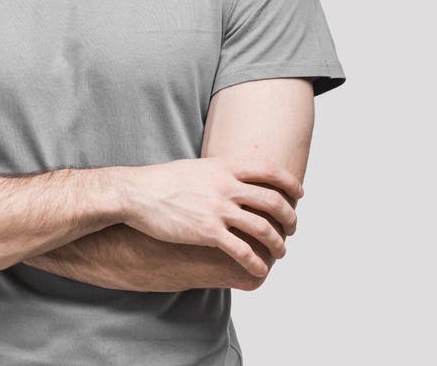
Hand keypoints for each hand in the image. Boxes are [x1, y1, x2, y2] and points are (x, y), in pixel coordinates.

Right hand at [121, 156, 302, 277]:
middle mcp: (226, 186)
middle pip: (272, 200)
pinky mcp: (208, 232)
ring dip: (278, 243)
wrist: (137, 193)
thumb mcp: (196, 167)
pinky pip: (242, 250)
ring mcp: (218, 209)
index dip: (289, 182)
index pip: (269, 171)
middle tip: (292, 228)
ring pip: (263, 228)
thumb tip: (232, 176)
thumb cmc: (162, 181)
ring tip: (280, 252)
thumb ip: (218, 172)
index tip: (299, 193)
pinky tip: (259, 270)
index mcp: (224, 167)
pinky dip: (256, 262)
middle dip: (289, 217)